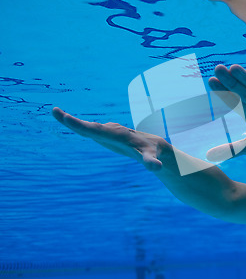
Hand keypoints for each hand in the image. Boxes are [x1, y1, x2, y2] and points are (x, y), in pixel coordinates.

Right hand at [52, 107, 171, 170]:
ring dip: (72, 121)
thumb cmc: (151, 151)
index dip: (83, 126)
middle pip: (90, 126)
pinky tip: (66, 120)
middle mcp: (111, 129)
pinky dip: (77, 125)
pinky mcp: (105, 134)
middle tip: (55, 111)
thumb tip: (156, 167)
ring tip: (56, 112)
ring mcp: (107, 131)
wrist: (153, 144)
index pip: (98, 130)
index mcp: (118, 134)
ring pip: (88, 127)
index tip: (68, 119)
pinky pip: (89, 129)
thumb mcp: (152, 158)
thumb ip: (152, 162)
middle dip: (73, 121)